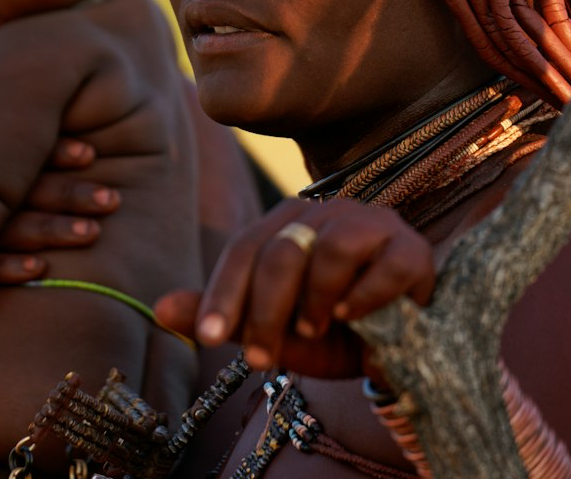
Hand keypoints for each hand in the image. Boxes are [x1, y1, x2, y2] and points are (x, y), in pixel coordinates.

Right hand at [0, 138, 120, 286]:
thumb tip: (40, 137)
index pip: (21, 157)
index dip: (56, 153)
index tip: (91, 153)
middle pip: (27, 192)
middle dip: (71, 193)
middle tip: (113, 198)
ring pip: (12, 230)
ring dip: (52, 230)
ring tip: (93, 233)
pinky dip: (7, 268)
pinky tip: (39, 270)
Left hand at [156, 198, 434, 377]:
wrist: (405, 344)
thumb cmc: (333, 330)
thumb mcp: (274, 331)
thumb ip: (223, 317)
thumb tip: (159, 310)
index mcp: (287, 224)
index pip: (244, 249)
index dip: (222, 292)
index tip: (205, 337)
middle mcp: (325, 213)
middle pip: (281, 251)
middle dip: (263, 309)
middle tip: (257, 357)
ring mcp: (371, 224)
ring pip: (329, 250)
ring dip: (314, 300)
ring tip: (311, 329)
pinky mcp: (411, 249)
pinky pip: (384, 266)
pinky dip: (365, 296)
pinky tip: (352, 317)